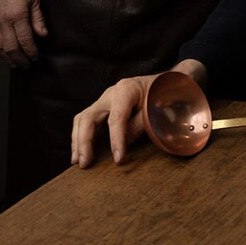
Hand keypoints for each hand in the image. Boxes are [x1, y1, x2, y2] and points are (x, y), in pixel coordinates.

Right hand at [0, 0, 47, 66]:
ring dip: (7, 58)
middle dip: (20, 59)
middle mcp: (3, 20)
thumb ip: (38, 19)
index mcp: (17, 15)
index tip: (36, 57)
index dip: (31, 51)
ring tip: (15, 64)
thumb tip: (43, 35)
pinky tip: (3, 54)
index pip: (25, 40)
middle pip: (11, 47)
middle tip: (27, 65)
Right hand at [71, 59, 206, 167]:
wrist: (168, 81)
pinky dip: (80, 138)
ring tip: (78, 162)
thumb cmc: (164, 94)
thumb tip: (123, 142)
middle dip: (84, 141)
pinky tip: (80, 154)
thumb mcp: (157, 108)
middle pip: (89, 116)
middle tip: (85, 163)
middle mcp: (111, 94)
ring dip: (78, 141)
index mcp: (126, 89)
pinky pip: (85, 122)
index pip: (116, 118)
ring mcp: (105, 101)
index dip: (116, 140)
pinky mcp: (103, 109)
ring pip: (82, 119)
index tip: (118, 160)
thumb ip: (140, 124)